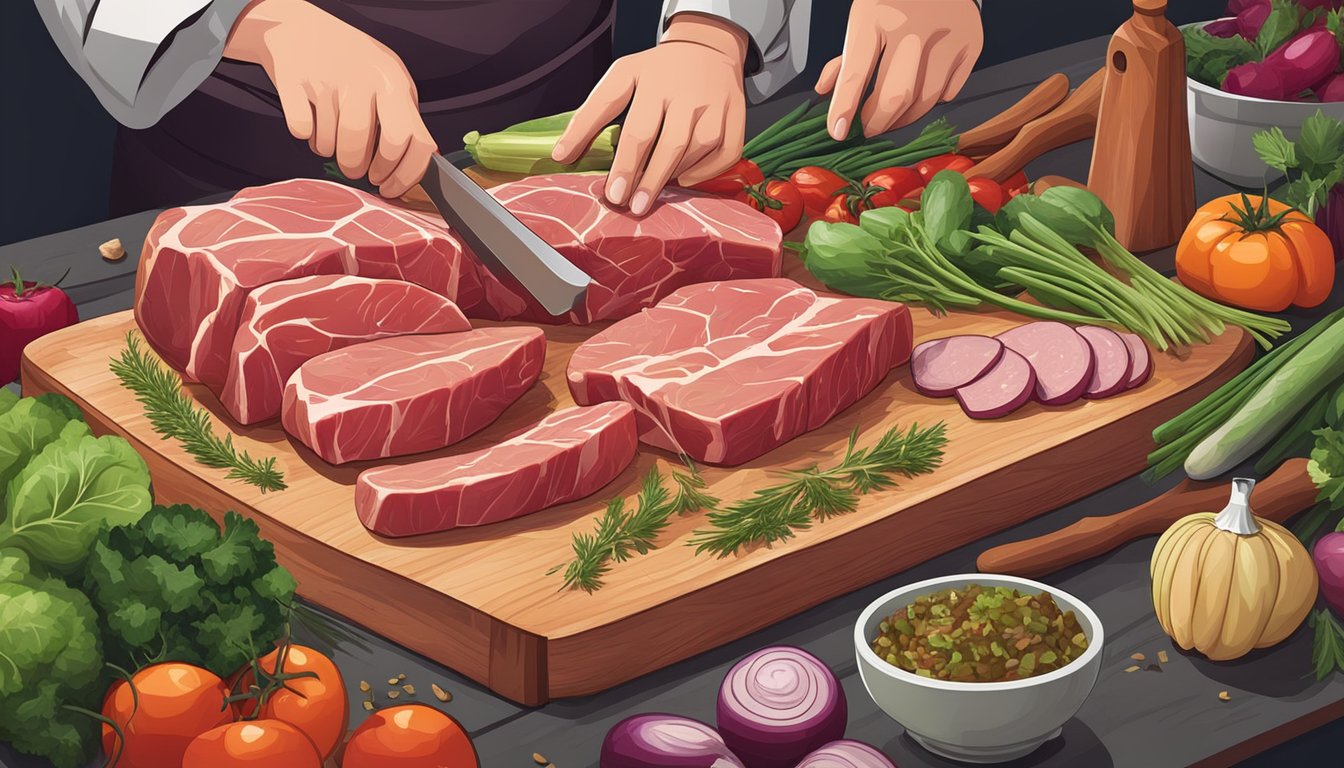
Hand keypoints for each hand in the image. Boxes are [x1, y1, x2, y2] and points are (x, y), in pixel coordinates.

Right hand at [224, 0, 436, 197]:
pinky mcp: (293, 83)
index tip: (389, 187)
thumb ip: (406, 117)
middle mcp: (364, 80)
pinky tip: (311, 120)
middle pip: (368, 149)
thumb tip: (421, 160)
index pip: (414, 141)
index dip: (404, 174)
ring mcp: (328, 80)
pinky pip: (301, 132)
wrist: (300, 29)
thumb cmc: (351, 63)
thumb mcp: (389, 80)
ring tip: (331, 135)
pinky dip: (306, 136)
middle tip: (355, 170)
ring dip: (329, 151)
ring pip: (331, 146)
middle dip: (360, 169)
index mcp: (394, 82)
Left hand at [551, 13, 747, 216]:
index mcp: (655, 81)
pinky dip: (704, 173)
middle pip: (669, 146)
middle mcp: (688, 93)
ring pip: (696, 152)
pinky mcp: (738, 118)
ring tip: (652, 191)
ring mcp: (717, 106)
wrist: (708, 47)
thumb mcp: (621, 78)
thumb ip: (591, 114)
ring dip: (673, 176)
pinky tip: (684, 178)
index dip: (624, 164)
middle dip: (648, 181)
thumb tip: (561, 155)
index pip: (637, 128)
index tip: (612, 193)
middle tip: (632, 207)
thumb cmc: (658, 70)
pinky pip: (723, 156)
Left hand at [817, 0, 982, 138]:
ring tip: (891, 118)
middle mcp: (914, 26)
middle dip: (877, 123)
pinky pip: (950, 91)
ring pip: (925, 101)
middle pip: (896, 96)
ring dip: (904, 119)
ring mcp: (947, 35)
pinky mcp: (971, 43)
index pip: (856, 74)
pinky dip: (934, 100)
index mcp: (876, 16)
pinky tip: (922, 91)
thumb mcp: (863, 16)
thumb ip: (845, 57)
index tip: (837, 131)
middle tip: (868, 129)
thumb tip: (826, 91)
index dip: (844, 109)